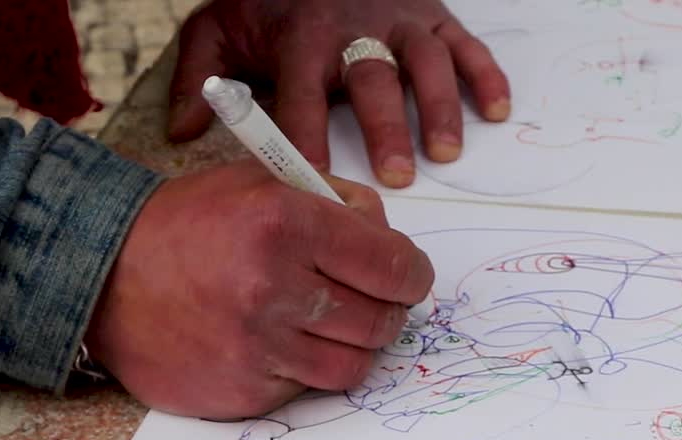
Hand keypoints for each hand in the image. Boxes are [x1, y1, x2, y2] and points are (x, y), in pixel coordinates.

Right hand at [83, 160, 434, 418]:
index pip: (394, 266)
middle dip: (387, 312)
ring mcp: (255, 347)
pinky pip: (303, 391)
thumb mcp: (259, 182)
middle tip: (371, 303)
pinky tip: (276, 345)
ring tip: (328, 327)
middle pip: (381, 322)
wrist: (101, 275)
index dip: (412, 275)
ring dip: (350, 347)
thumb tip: (390, 242)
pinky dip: (301, 371)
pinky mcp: (240, 392)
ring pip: (351, 366)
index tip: (407, 278)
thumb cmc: (186, 224)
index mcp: (285, 223)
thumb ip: (334, 202)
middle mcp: (271, 288)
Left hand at [165, 0, 509, 187]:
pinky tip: (498, 111)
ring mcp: (399, 20)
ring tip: (445, 151)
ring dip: (438, 106)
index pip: (302, 95)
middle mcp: (354, 29)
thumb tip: (183, 129)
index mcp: (302, 39)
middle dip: (384, 128)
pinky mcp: (432, 13)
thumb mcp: (216, 29)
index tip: (314, 180)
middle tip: (395, 176)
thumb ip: (198, 77)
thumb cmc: (265, 1)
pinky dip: (485, 75)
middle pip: (372, 80)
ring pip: (424, 62)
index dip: (307, 137)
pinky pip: (464, 44)